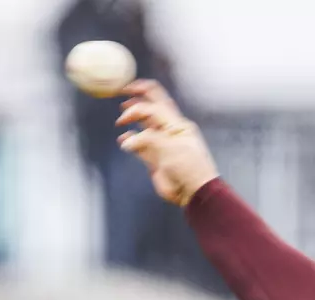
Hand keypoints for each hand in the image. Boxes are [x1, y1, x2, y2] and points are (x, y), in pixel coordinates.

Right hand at [115, 80, 218, 205]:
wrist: (193, 192)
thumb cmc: (189, 168)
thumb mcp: (171, 148)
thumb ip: (149, 140)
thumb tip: (127, 140)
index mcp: (178, 124)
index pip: (157, 102)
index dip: (141, 95)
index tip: (126, 91)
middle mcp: (169, 130)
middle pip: (151, 109)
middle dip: (137, 100)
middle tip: (122, 95)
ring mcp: (161, 144)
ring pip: (143, 126)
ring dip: (132, 121)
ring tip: (121, 121)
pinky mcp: (153, 158)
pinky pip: (139, 145)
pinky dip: (130, 141)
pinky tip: (124, 141)